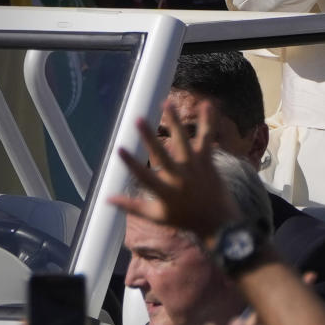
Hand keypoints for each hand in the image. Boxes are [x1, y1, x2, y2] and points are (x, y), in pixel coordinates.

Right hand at [111, 98, 242, 238]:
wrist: (218, 222)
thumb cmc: (183, 219)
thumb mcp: (156, 216)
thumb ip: (131, 206)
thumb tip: (106, 198)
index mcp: (165, 192)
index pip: (143, 176)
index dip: (131, 163)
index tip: (119, 149)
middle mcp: (179, 178)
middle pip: (162, 155)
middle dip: (149, 137)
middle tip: (138, 119)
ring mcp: (195, 168)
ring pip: (183, 141)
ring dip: (175, 121)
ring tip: (167, 102)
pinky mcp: (208, 161)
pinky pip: (207, 138)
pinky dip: (208, 121)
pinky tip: (207, 104)